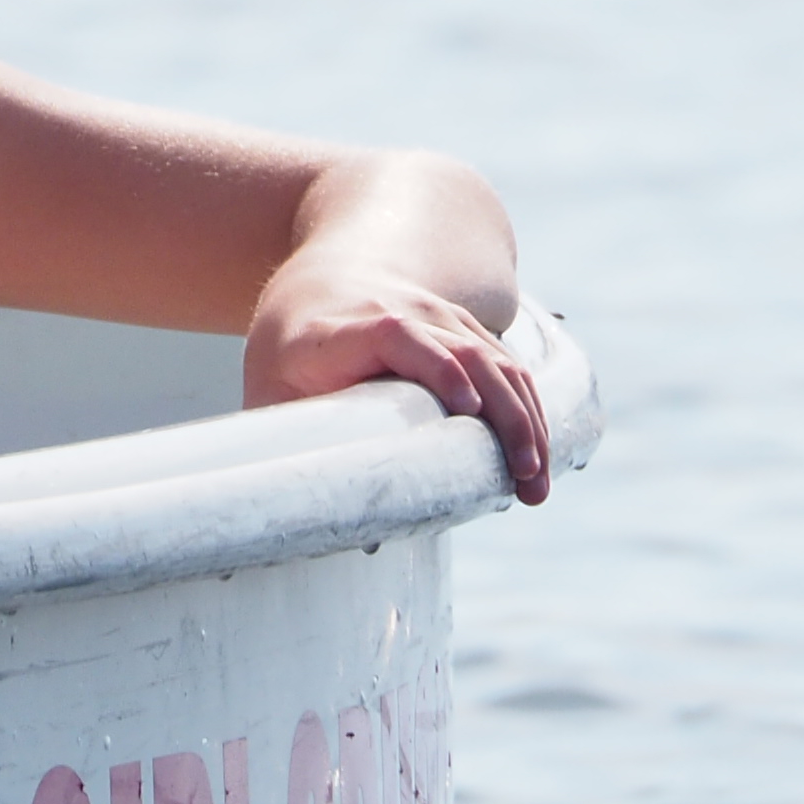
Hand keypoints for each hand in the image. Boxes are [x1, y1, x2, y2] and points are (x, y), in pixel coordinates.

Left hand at [246, 260, 552, 506]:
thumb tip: (290, 519)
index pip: (398, 335)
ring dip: (525, 420)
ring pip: (497, 362)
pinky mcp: (464, 329)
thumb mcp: (267, 391)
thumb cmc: (288, 351)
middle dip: (503, 415)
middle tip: (521, 478)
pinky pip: (507, 366)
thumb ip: (277, 445)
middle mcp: (402, 312)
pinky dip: (527, 410)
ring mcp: (439, 316)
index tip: (466, 408)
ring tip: (534, 484)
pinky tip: (536, 456)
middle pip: (466, 353)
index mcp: (342, 331)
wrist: (320, 284)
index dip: (435, 365)